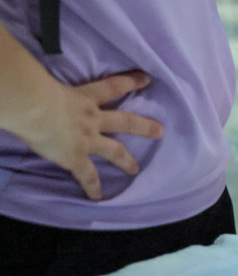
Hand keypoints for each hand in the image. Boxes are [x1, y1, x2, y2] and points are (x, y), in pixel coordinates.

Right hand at [18, 71, 163, 200]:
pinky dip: (92, 186)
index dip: (131, 82)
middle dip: (144, 127)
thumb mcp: (53, 83)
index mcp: (86, 97)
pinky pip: (87, 175)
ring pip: (114, 151)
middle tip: (161, 131)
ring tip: (135, 169)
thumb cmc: (40, 92)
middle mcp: (93, 118)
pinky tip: (97, 197)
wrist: (38, 109)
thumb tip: (40, 83)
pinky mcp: (76, 157)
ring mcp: (88, 139)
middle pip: (125, 121)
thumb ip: (54, 86)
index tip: (147, 78)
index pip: (114, 86)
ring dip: (126, 160)